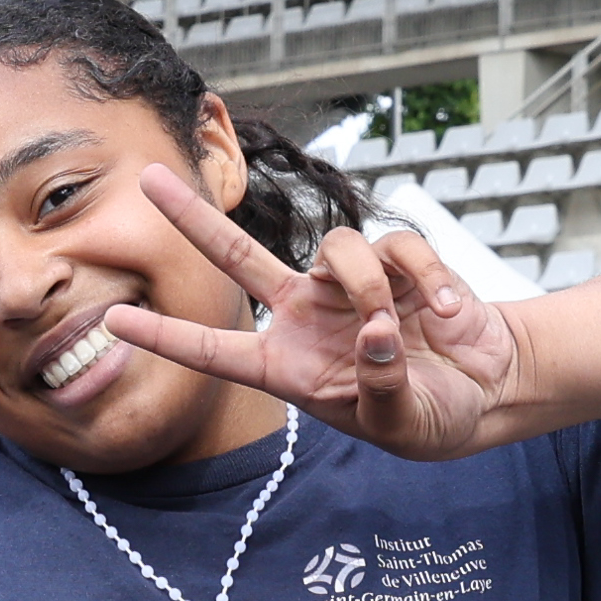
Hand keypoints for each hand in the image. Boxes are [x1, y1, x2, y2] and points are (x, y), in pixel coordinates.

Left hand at [101, 163, 518, 459]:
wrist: (486, 387)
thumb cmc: (431, 416)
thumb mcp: (402, 422)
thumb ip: (382, 384)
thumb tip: (370, 334)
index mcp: (290, 367)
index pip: (216, 351)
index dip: (167, 335)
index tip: (114, 319)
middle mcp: (306, 318)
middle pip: (237, 256)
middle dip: (193, 217)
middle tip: (148, 178)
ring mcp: (347, 286)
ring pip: (337, 248)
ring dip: (371, 284)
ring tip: (403, 326)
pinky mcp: (397, 263)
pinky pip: (400, 247)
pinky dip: (428, 277)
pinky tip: (447, 313)